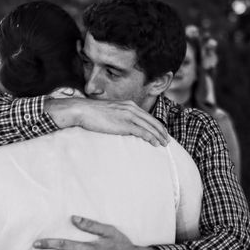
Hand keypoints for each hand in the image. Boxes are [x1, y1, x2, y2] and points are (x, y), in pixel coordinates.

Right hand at [46, 98, 168, 146]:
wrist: (83, 110)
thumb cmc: (93, 113)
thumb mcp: (110, 111)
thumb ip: (119, 116)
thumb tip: (122, 125)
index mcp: (129, 105)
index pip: (147, 116)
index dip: (156, 125)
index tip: (161, 133)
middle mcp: (131, 108)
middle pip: (152, 121)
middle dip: (161, 131)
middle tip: (167, 140)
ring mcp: (128, 115)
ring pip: (150, 127)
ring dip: (158, 136)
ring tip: (163, 144)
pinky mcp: (124, 124)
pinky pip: (142, 131)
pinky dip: (150, 137)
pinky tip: (154, 143)